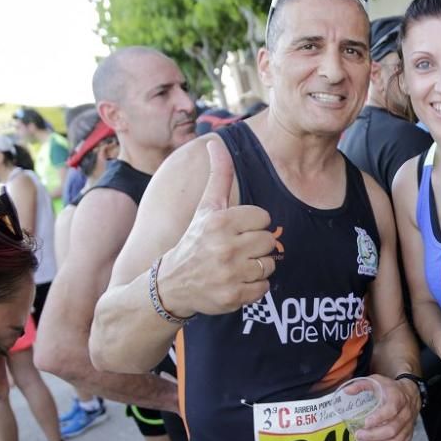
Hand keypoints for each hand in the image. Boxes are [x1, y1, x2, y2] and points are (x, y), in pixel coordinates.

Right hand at [159, 141, 276, 317]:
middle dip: (257, 247)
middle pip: (270, 242)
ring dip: (257, 267)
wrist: (171, 285)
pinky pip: (264, 288)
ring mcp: (229, 274)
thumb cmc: (195, 241)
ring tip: (235, 267)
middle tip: (236, 251)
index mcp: (220, 221)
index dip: (252, 225)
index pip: (264, 218)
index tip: (235, 231)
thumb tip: (214, 144)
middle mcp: (224, 247)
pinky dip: (253, 288)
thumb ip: (218, 176)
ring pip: (270, 265)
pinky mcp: (233, 297)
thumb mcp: (205, 208)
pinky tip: (235, 283)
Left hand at [356, 375, 418, 440]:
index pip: (391, 410)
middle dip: (373, 436)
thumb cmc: (391, 389)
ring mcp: (408, 426)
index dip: (378, 418)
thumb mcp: (377, 381)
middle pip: (392, 430)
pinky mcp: (408, 436)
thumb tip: (345, 391)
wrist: (411, 393)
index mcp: (398, 398)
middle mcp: (406, 413)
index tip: (365, 423)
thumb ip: (361, 385)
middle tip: (358, 436)